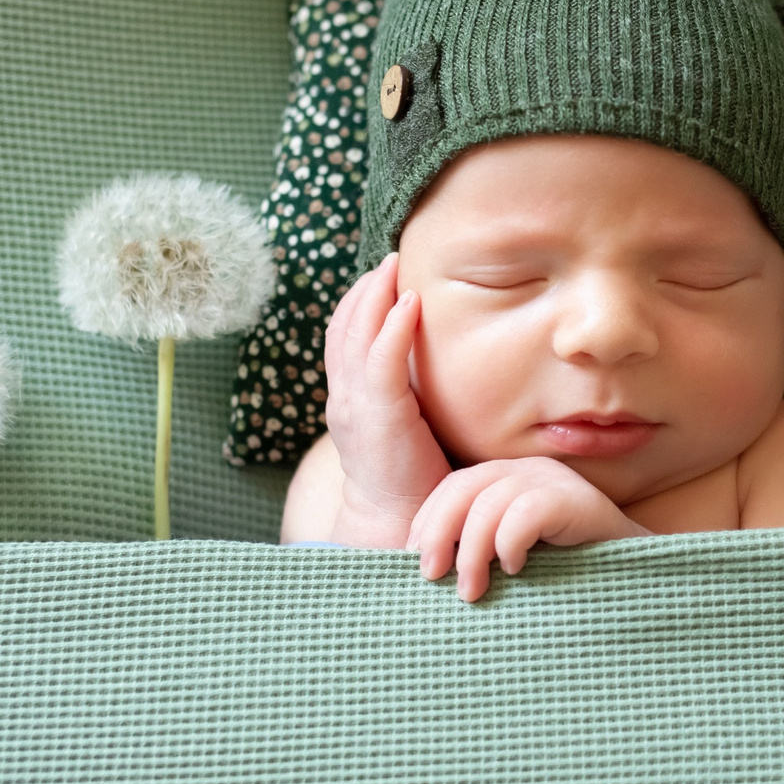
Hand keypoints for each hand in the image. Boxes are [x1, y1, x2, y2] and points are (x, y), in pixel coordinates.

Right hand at [321, 253, 451, 546]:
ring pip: (354, 334)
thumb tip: (440, 366)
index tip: (385, 273)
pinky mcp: (378, 416)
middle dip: (366, 288)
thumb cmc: (413, 480)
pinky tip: (411, 303)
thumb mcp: (405, 427)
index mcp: (349, 399)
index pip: (344, 336)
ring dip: (375, 294)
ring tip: (395, 266)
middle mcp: (343, 397)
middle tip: (391, 257)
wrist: (398, 526)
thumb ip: (411, 395)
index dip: (360, 301)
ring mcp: (355, 405)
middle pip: (343, 326)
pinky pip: (380, 361)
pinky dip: (392, 327)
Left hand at [407, 457, 650, 603]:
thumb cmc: (566, 582)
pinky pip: (528, 511)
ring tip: (472, 590)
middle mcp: (530, 472)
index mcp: (508, 480)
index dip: (427, 523)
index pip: (453, 487)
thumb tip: (422, 573)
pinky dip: (511, 542)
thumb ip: (476, 555)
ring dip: (472, 551)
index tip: (417, 566)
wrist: (636, 587)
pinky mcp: (579, 502)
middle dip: (438, 533)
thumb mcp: (511, 563)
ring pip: (490, 502)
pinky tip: (517, 569)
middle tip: (432, 578)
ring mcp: (556, 482)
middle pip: (464, 488)